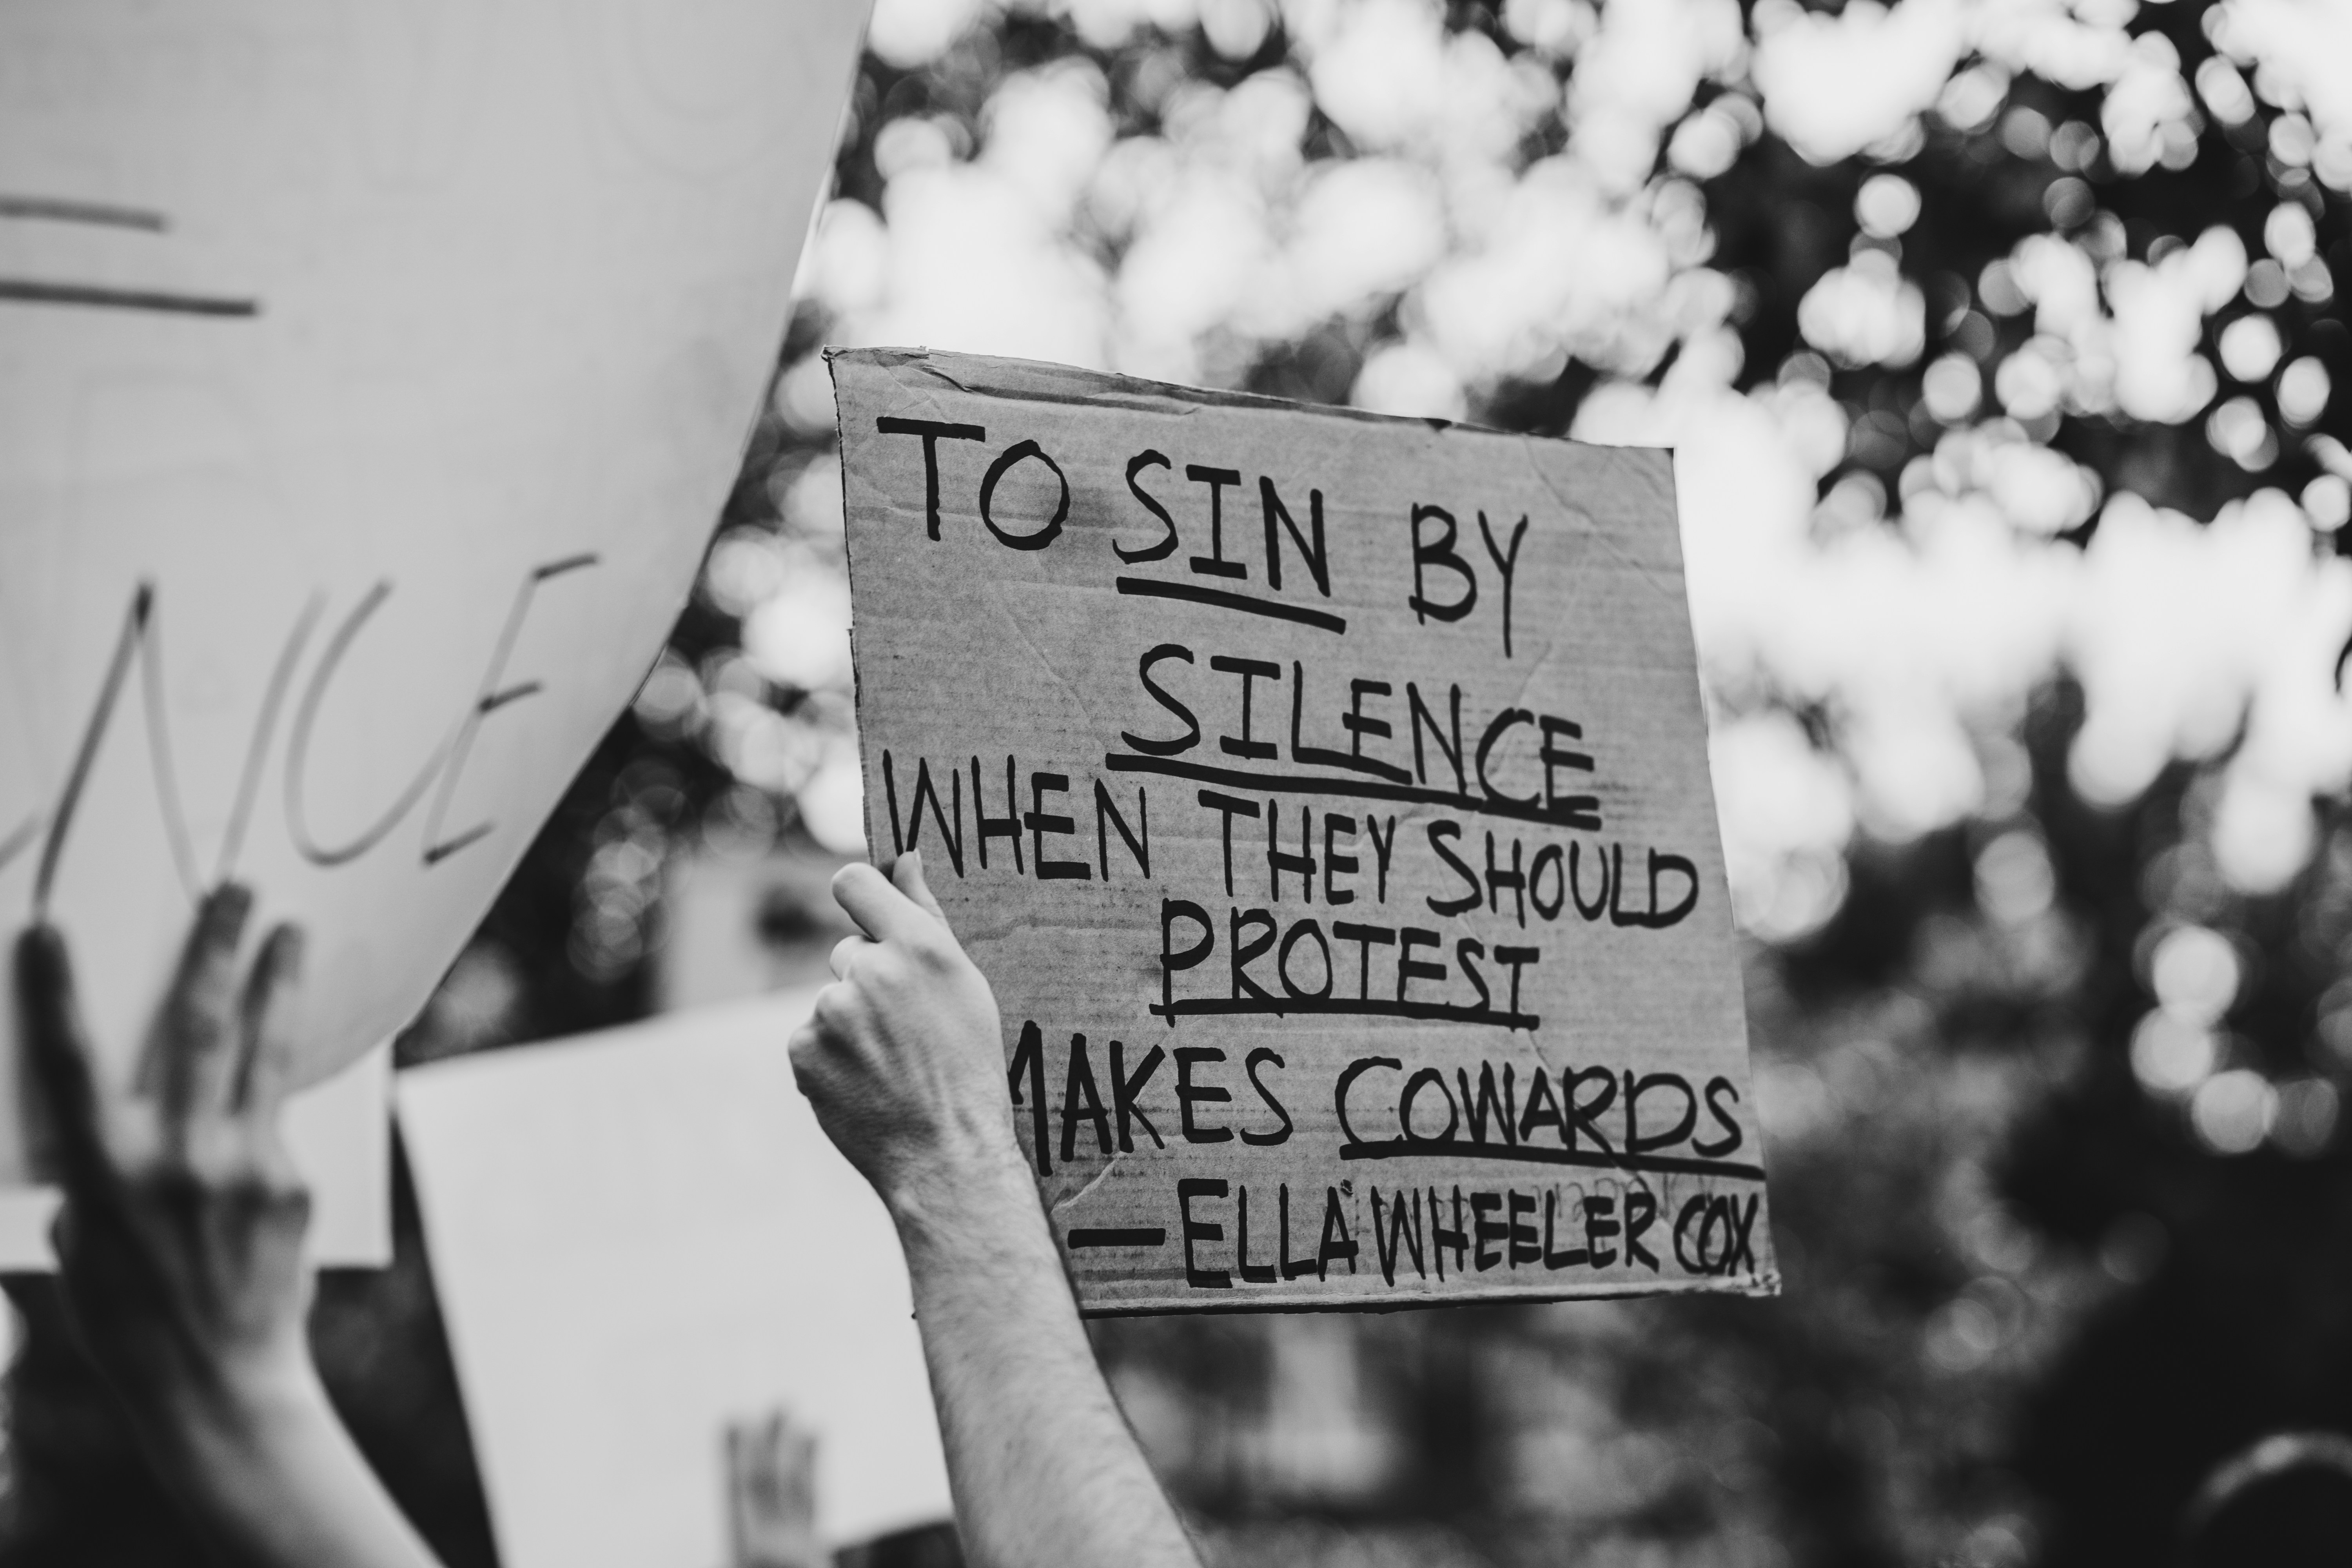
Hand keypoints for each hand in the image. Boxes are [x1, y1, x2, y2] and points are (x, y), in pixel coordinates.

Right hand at [13, 886, 443, 1567]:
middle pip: (195, 1030)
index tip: (52, 929)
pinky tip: (282, 1059)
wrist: (216, 1384)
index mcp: (105, 1174)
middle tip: (237, 890)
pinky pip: (278, 1119)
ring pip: (261, 1053)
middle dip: (214, 952)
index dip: (58, 993)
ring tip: (290, 931)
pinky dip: (273, 1089)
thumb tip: (110, 1124)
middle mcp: (176, 1159)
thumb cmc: (129, 1319)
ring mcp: (243, 1167)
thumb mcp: (80, 1247)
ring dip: (274, 984)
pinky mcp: (291, 1182)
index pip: (72, 1064)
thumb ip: (93, 1178)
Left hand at [790, 853, 1029, 1223]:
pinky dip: (832, 1059)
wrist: (947, 1154)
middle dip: (870, 980)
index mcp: (918, 945)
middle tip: (907, 1029)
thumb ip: (925, 915)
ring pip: (833, 1001)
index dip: (859, 895)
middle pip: (848, 951)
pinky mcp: (803, 1050)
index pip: (855, 882)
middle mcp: (869, 969)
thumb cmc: (969, 1066)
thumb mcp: (965, 984)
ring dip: (852, 1025)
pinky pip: (812, 1039)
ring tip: (891, 1065)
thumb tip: (902, 858)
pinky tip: (866, 1084)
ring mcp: (831, 1011)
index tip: (869, 915)